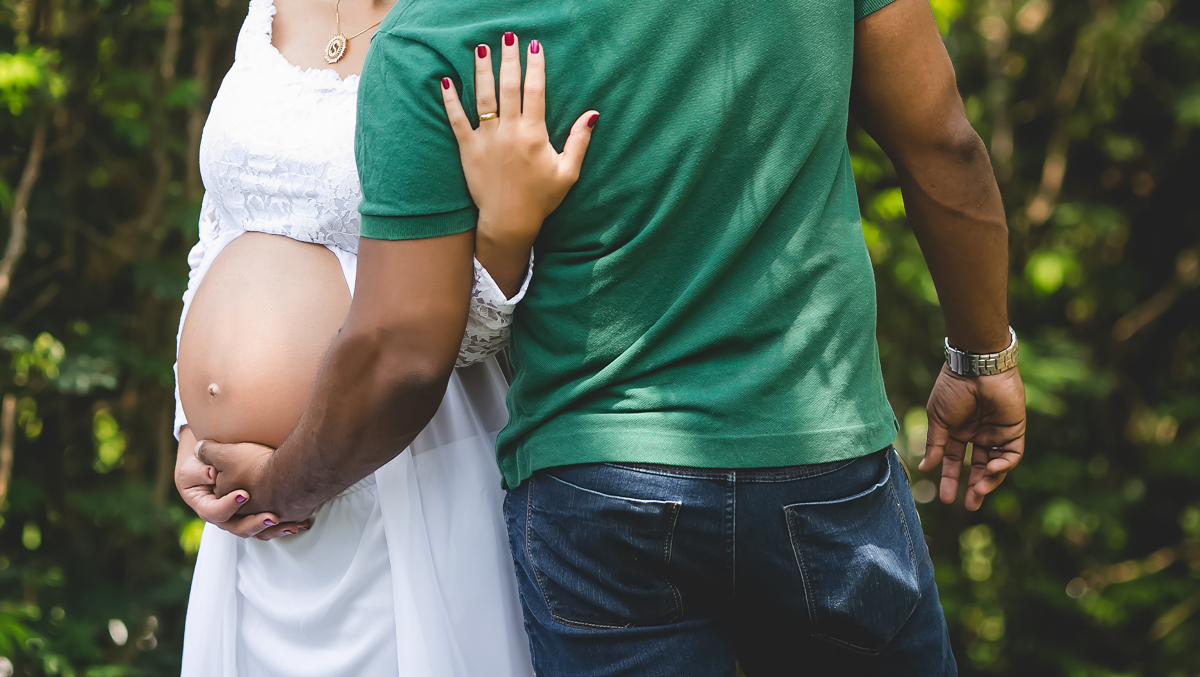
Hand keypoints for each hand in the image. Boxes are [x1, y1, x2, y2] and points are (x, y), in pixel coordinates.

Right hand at [180, 431, 310, 539]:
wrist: (212, 470)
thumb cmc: (201, 467)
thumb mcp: (195, 466)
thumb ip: (199, 470)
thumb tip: (209, 473)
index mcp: (207, 508)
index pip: (215, 512)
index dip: (228, 505)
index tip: (244, 494)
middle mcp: (225, 520)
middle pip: (239, 528)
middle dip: (257, 523)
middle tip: (272, 516)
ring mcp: (242, 521)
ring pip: (258, 532)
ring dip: (275, 530)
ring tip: (291, 526)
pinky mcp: (257, 518)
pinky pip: (271, 528)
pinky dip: (285, 526)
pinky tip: (303, 523)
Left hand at [440, 32, 597, 293]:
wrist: (509, 222)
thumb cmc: (541, 198)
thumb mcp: (568, 172)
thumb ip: (579, 141)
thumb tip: (593, 114)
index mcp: (534, 134)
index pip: (535, 92)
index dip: (535, 67)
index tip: (534, 47)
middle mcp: (509, 132)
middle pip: (508, 87)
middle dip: (508, 59)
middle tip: (507, 36)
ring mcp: (486, 140)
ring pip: (483, 97)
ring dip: (481, 70)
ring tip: (479, 47)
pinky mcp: (468, 150)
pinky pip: (456, 120)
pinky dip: (450, 100)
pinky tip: (446, 80)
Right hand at [920, 365, 1026, 510]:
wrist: (977, 369)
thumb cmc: (953, 390)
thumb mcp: (939, 420)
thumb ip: (936, 445)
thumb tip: (925, 468)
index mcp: (958, 431)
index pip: (954, 461)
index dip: (950, 479)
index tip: (945, 498)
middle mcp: (978, 434)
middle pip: (977, 467)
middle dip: (974, 487)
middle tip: (969, 505)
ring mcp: (996, 433)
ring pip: (995, 465)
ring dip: (988, 481)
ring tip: (978, 492)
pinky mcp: (1014, 430)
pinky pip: (1012, 454)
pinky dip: (1003, 466)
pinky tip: (991, 469)